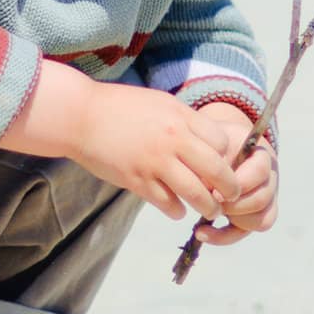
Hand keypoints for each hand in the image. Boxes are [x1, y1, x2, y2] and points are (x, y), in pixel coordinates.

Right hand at [69, 81, 242, 221]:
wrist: (80, 116)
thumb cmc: (119, 106)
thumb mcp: (159, 103)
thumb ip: (183, 120)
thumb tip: (206, 140)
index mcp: (180, 117)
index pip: (222, 142)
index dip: (226, 156)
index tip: (224, 165)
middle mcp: (173, 139)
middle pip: (217, 170)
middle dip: (230, 188)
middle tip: (232, 196)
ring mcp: (155, 162)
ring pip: (196, 193)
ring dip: (207, 207)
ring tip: (210, 211)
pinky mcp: (137, 180)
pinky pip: (167, 203)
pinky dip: (176, 210)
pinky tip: (177, 210)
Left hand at [189, 101, 277, 247]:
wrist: (220, 148)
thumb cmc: (216, 145)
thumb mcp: (213, 144)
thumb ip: (212, 160)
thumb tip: (208, 189)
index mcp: (262, 157)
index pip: (260, 171)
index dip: (240, 183)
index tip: (216, 190)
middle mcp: (269, 180)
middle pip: (261, 200)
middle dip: (234, 205)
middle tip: (212, 201)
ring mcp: (265, 200)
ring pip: (260, 220)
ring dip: (232, 220)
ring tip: (208, 213)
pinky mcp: (252, 216)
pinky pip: (245, 233)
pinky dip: (223, 236)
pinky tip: (201, 232)